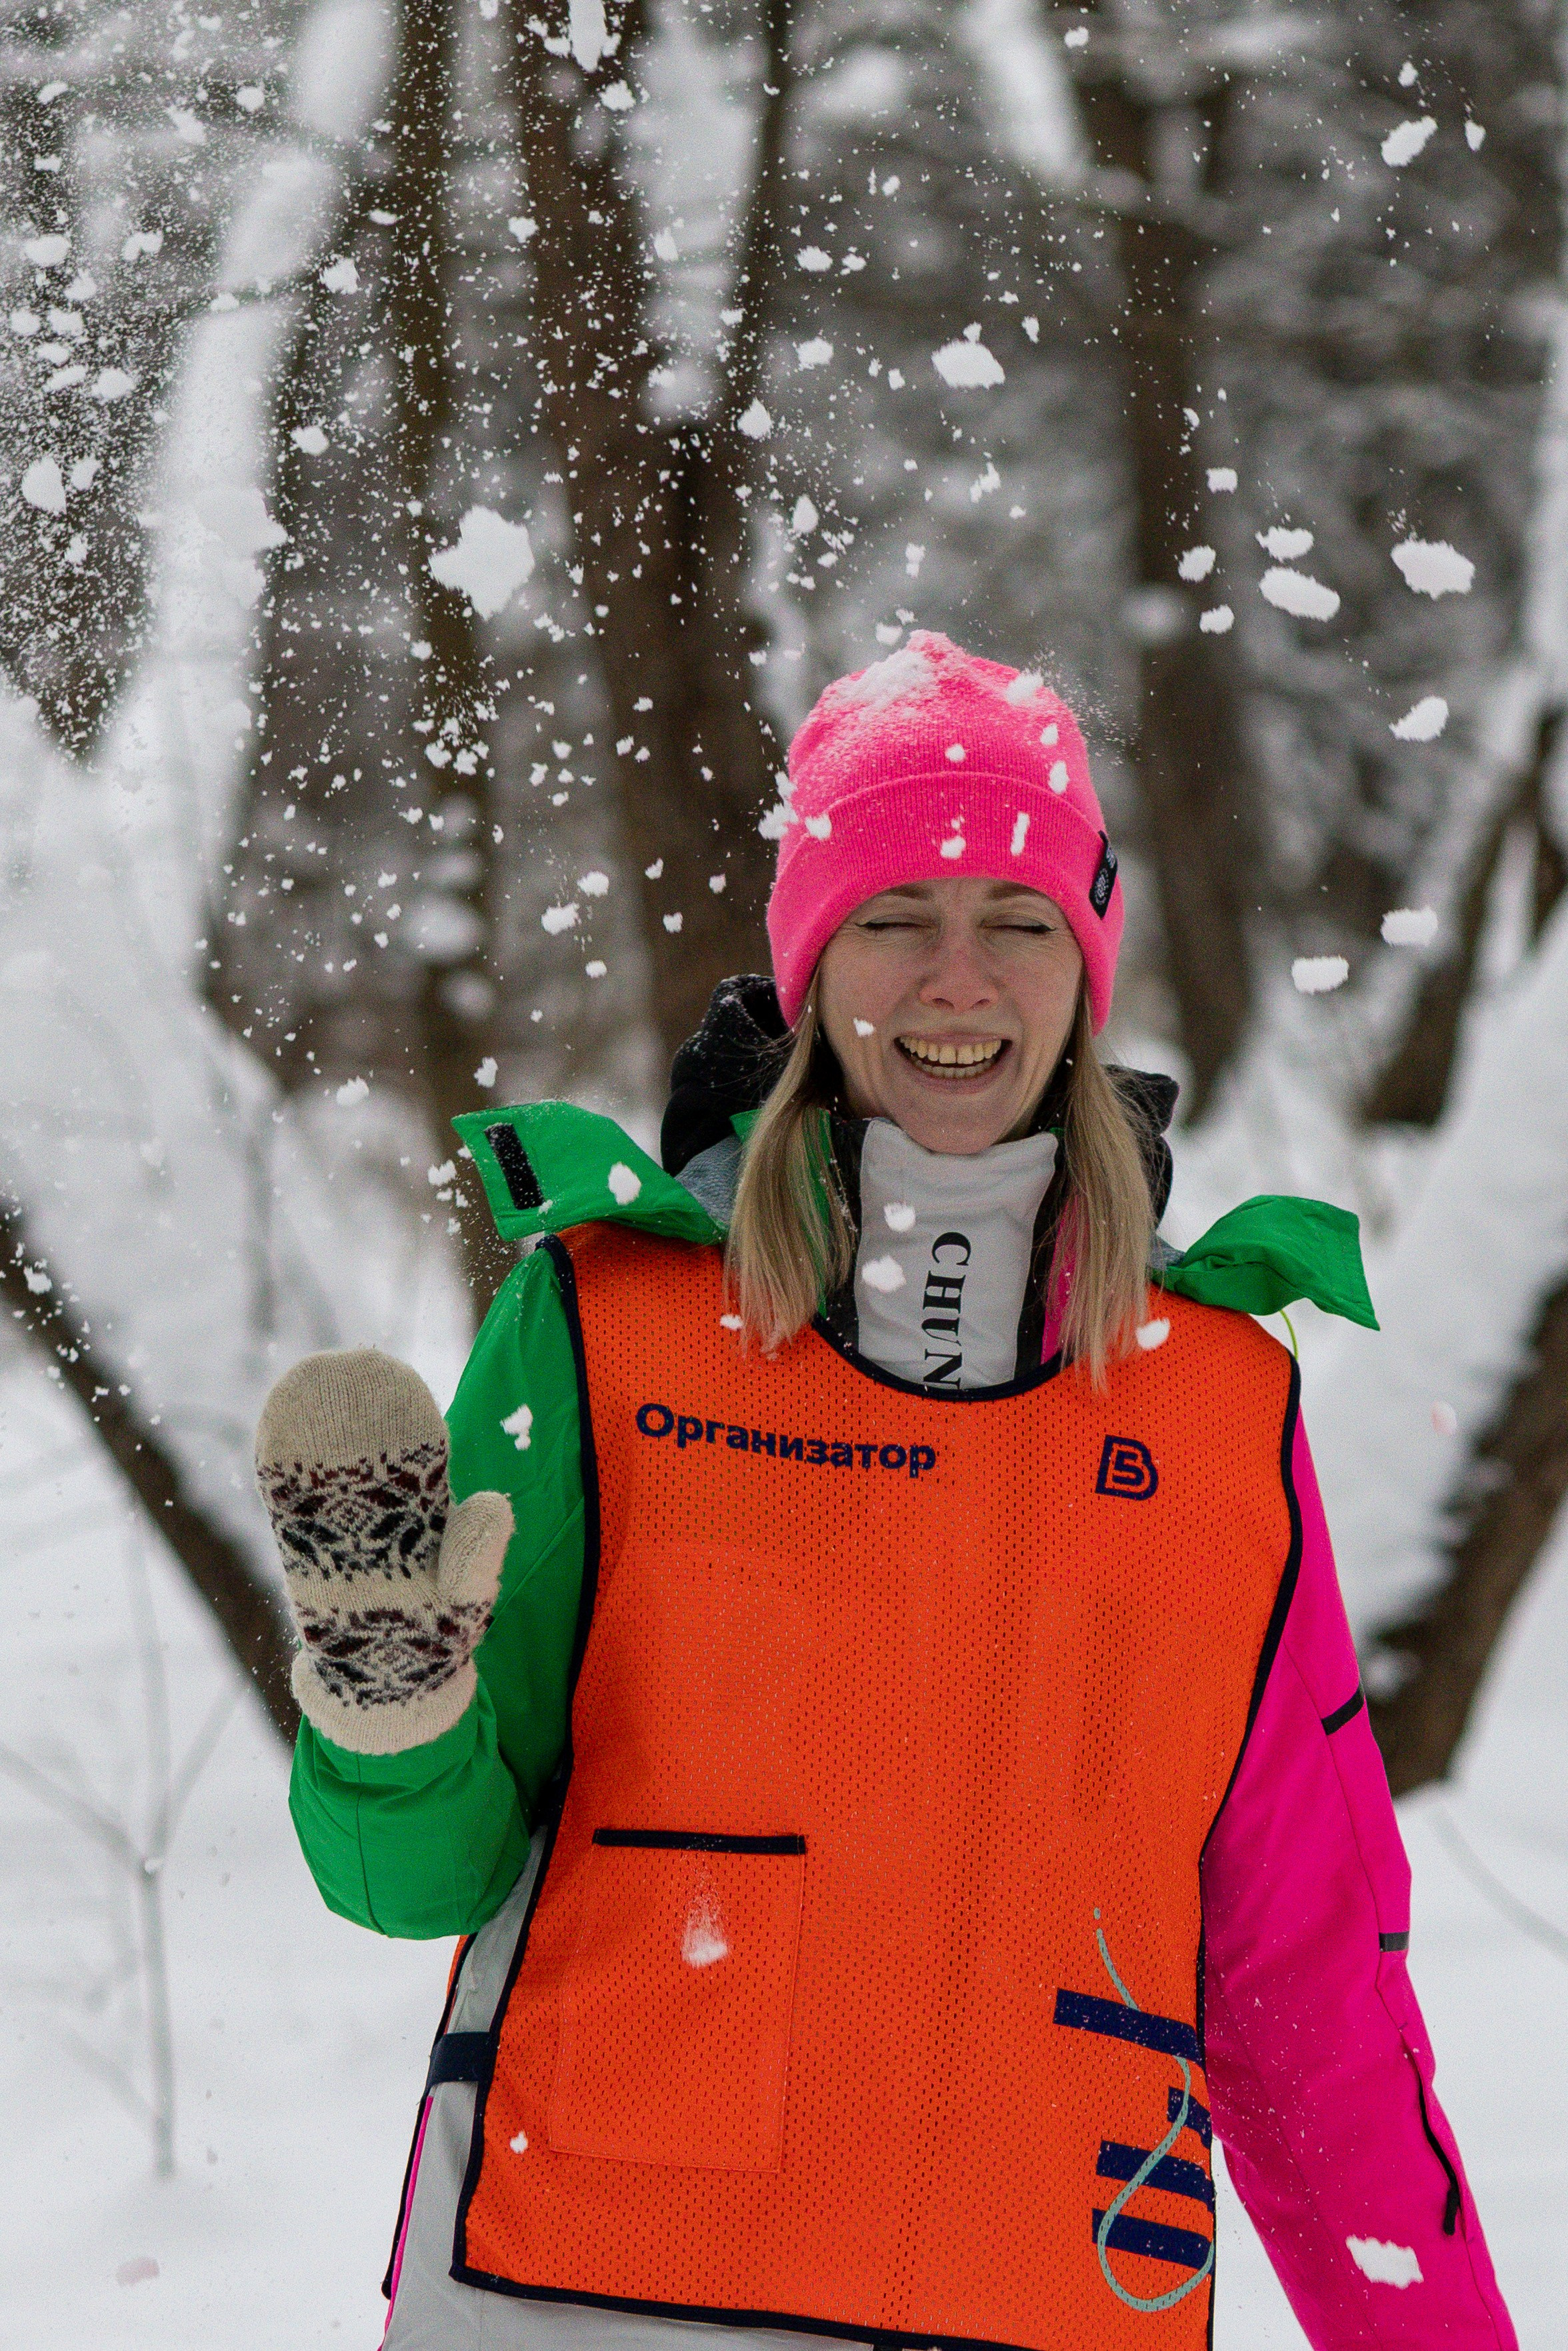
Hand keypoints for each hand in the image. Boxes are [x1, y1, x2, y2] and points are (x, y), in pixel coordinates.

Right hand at [255, 1348, 512, 1754]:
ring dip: (311, 1436)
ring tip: (300, 1389)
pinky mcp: (306, 1558)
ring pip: (323, 1477)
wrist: (389, 1689)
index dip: (405, 1418)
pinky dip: (281, 1478)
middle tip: (344, 1365)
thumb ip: (481, 1555)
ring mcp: (339, 1535)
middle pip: (364, 1454)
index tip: (397, 1378)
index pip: (415, 1456)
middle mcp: (380, 1517)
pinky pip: (291, 1513)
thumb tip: (498, 1502)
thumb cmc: (437, 1640)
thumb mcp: (468, 1599)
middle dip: (352, 1412)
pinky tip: (270, 1443)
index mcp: (424, 1517)